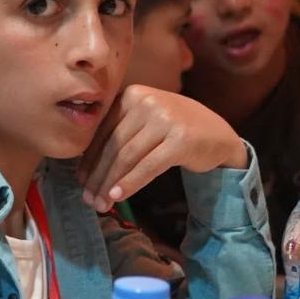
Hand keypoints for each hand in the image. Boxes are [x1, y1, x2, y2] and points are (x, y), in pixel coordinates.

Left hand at [78, 85, 246, 209]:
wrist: (218, 135)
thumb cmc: (175, 131)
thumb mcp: (146, 121)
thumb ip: (121, 131)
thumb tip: (87, 165)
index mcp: (133, 94)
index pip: (103, 131)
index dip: (89, 159)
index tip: (81, 180)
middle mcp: (147, 102)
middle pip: (113, 145)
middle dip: (98, 176)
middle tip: (88, 198)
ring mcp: (165, 119)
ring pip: (127, 157)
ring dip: (110, 184)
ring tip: (101, 204)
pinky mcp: (180, 140)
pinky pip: (148, 167)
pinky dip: (130, 183)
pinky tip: (118, 196)